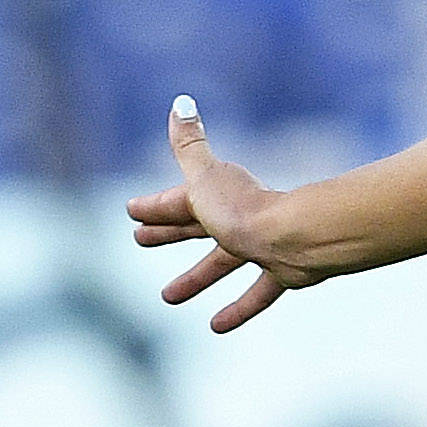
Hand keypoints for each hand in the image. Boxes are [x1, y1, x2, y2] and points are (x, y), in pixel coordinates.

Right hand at [124, 97, 319, 333]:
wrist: (295, 240)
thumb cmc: (244, 209)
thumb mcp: (204, 178)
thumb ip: (188, 144)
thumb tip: (181, 100)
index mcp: (216, 196)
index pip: (176, 200)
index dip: (153, 206)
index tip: (131, 212)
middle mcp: (237, 218)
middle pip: (195, 227)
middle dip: (167, 232)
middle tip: (140, 240)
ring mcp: (260, 245)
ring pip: (222, 263)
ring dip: (195, 278)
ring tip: (168, 297)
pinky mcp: (281, 270)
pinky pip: (257, 292)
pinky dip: (238, 308)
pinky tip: (217, 326)